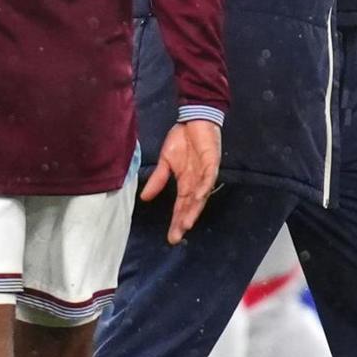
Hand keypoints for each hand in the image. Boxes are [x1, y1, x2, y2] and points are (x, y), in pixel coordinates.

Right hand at [144, 117, 223, 241]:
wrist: (194, 119)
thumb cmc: (182, 140)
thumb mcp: (165, 161)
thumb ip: (158, 179)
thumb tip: (144, 198)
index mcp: (186, 183)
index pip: (180, 206)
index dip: (176, 221)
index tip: (170, 238)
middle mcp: (197, 182)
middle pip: (191, 206)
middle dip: (183, 221)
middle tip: (177, 236)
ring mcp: (205, 173)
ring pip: (201, 195)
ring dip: (194, 209)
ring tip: (186, 223)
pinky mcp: (212, 161)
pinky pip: (209, 176)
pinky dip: (204, 186)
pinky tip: (198, 197)